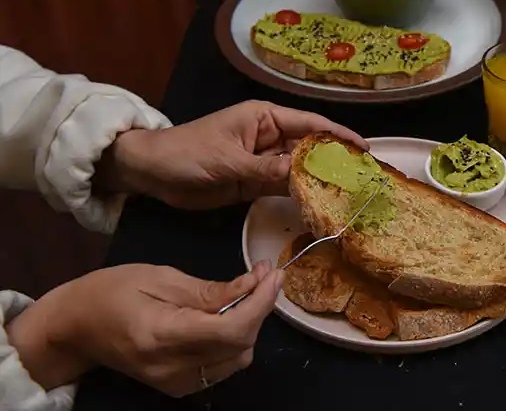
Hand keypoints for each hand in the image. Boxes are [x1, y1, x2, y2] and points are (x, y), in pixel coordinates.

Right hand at [7, 261, 282, 396]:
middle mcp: (172, 368)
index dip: (261, 303)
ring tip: (245, 292)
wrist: (75, 328)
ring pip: (238, 358)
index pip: (231, 330)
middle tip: (262, 274)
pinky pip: (223, 366)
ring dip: (250, 324)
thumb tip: (255, 283)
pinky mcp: (178, 388)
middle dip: (260, 308)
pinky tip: (226, 315)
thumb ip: (210, 289)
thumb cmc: (112, 291)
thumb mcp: (160, 277)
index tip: (274, 274)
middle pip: (240, 346)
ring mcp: (175, 383)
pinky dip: (235, 340)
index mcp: (162, 336)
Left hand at [97, 100, 366, 208]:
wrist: (151, 172)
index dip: (339, 135)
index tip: (364, 150)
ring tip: (349, 195)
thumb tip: (303, 175)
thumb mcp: (228, 161)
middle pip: (310, 148)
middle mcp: (269, 137)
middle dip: (335, 161)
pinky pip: (284, 187)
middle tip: (363, 180)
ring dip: (320, 181)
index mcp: (265, 119)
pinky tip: (319, 204)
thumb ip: (267, 169)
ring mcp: (263, 161)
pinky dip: (300, 195)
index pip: (310, 124)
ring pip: (300, 170)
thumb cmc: (187, 153)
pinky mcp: (254, 182)